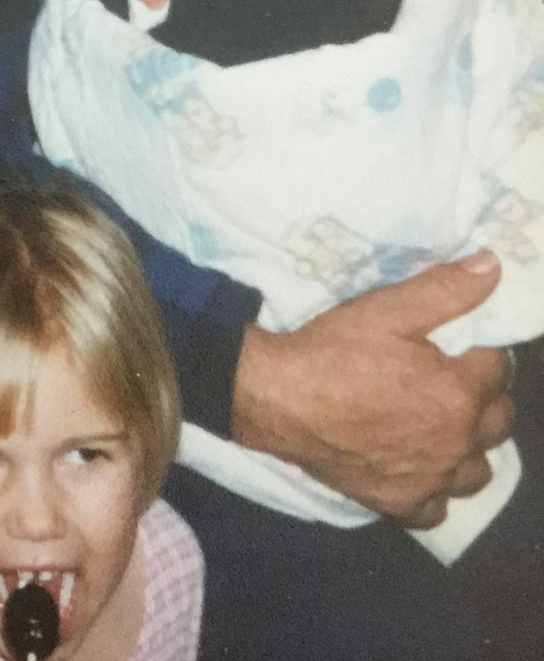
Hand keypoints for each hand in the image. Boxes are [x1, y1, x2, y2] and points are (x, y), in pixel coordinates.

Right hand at [233, 251, 513, 526]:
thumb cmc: (331, 350)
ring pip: (477, 470)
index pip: (497, 366)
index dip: (477, 349)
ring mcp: (430, 479)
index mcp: (459, 392)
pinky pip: (438, 508)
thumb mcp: (385, 309)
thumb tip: (493, 266)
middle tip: (445, 376)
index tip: (453, 342)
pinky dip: (434, 489)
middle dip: (481, 395)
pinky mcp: (400, 503)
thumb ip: (445, 289)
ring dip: (467, 446)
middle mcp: (456, 442)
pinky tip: (416, 466)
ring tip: (438, 423)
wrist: (276, 397)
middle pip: (498, 420)